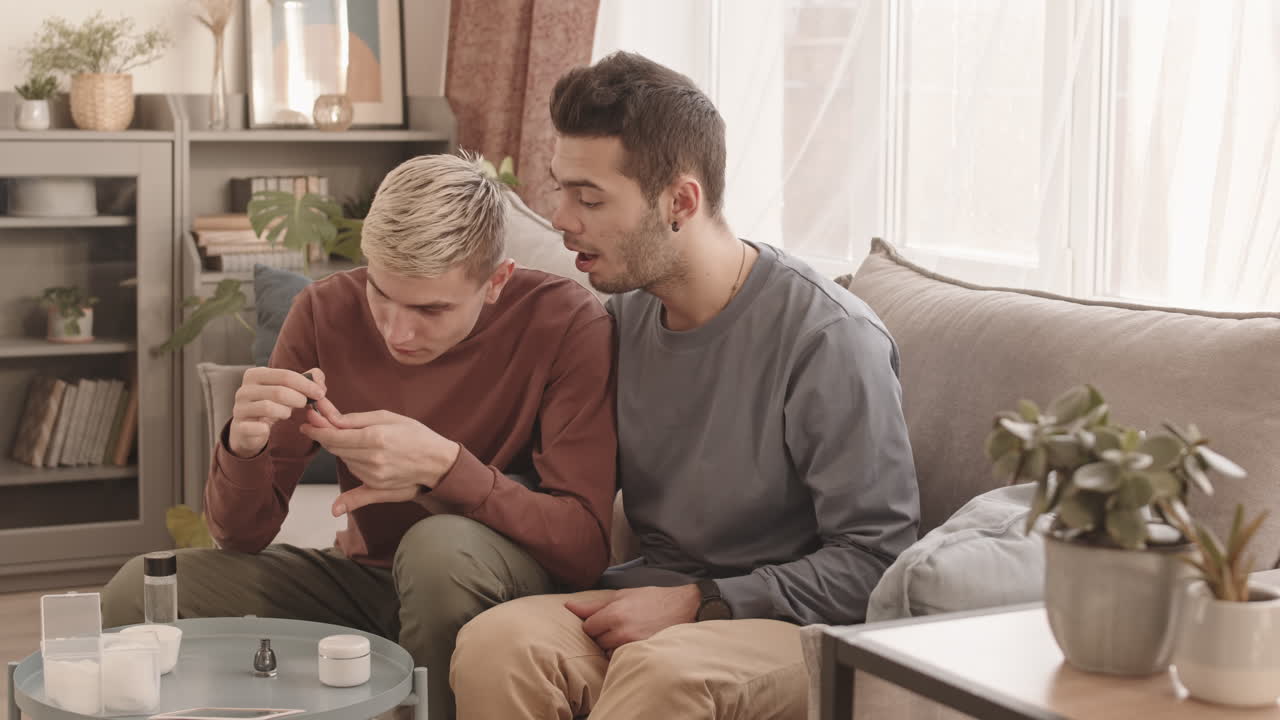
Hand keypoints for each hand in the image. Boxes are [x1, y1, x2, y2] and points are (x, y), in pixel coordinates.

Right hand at [228, 367, 336, 457]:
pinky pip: (257, 427)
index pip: (285, 375)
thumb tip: (318, 377)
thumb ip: (306, 379)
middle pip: (279, 391)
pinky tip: (268, 427)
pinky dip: (266, 428)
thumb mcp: (288, 389)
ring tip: (287, 413)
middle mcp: (244, 389)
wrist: (249, 428)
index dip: (306, 384)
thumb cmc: (272, 403)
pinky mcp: (239, 427)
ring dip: (285, 412)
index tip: (320, 393)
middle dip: (298, 398)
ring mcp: (239, 408)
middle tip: (304, 404)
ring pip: (269, 408)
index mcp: (255, 374)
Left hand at [300, 410, 460, 515]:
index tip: (306, 424)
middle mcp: (372, 459)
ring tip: (355, 440)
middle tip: (318, 425)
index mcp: (375, 437)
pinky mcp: (377, 488)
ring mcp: (374, 476)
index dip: (317, 430)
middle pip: (336, 449)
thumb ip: (357, 420)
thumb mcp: (388, 418)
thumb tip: (331, 421)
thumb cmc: (416, 435)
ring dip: (343, 451)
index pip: (334, 436)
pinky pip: (354, 483)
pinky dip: (346, 485)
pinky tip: (336, 507)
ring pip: (345, 462)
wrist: (437, 463)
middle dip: (326, 437)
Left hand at [565, 585, 700, 652]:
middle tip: (618, 626)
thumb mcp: (623, 595)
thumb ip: (594, 604)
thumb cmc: (652, 599)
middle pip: (597, 642)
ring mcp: (632, 645)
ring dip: (612, 646)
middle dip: (603, 635)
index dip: (594, 624)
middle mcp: (621, 631)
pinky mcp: (642, 654)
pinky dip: (624, 654)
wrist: (685, 608)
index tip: (604, 620)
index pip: (588, 627)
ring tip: (626, 635)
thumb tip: (568, 607)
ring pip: (608, 653)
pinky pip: (622, 659)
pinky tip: (633, 643)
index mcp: (614, 613)